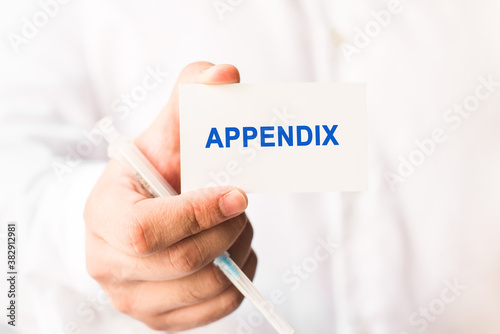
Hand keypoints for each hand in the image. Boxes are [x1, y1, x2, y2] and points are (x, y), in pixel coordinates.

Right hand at [84, 62, 256, 330]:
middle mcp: (109, 264)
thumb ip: (190, 101)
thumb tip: (225, 74)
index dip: (198, 214)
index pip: (147, 230)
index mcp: (104, 215)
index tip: (239, 193)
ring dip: (238, 252)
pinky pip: (216, 310)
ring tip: (235, 225)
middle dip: (228, 230)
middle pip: (185, 261)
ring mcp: (133, 299)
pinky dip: (239, 279)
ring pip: (207, 288)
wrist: (134, 217)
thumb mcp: (163, 137)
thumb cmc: (151, 176)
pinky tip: (233, 252)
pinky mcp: (159, 319)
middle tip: (239, 206)